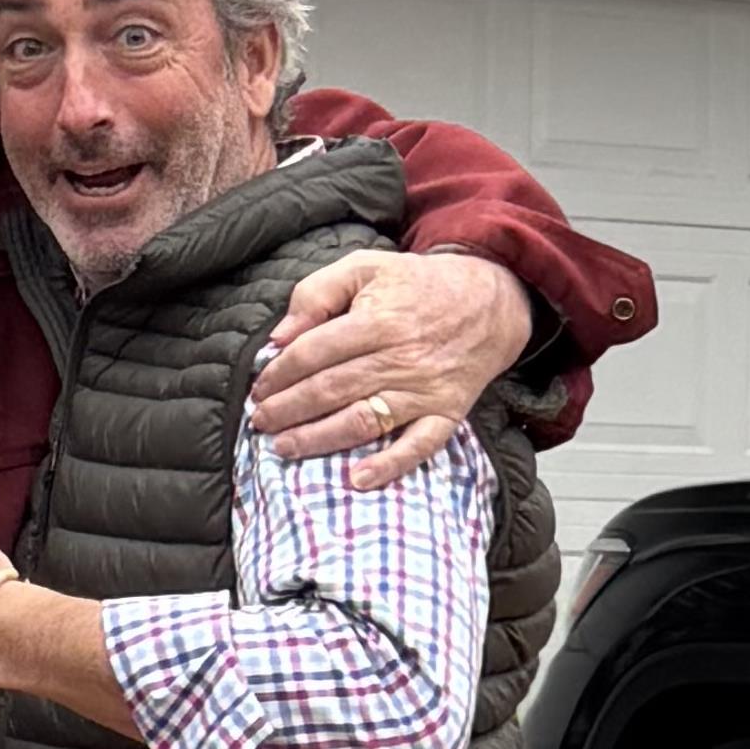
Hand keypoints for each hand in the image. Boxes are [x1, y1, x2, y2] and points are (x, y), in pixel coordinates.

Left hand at [250, 245, 532, 489]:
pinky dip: (390, 466)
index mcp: (377, 320)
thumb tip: (281, 336)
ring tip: (284, 448)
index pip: (313, 352)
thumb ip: (317, 293)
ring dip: (318, 438)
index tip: (259, 388)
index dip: (279, 373)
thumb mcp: (365, 268)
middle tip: (260, 422)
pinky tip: (357, 480)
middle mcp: (399, 358)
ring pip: (362, 420)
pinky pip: (419, 446)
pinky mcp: (446, 412)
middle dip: (288, 409)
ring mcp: (424, 389)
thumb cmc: (418, 285)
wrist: (490, 301)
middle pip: (330, 389)